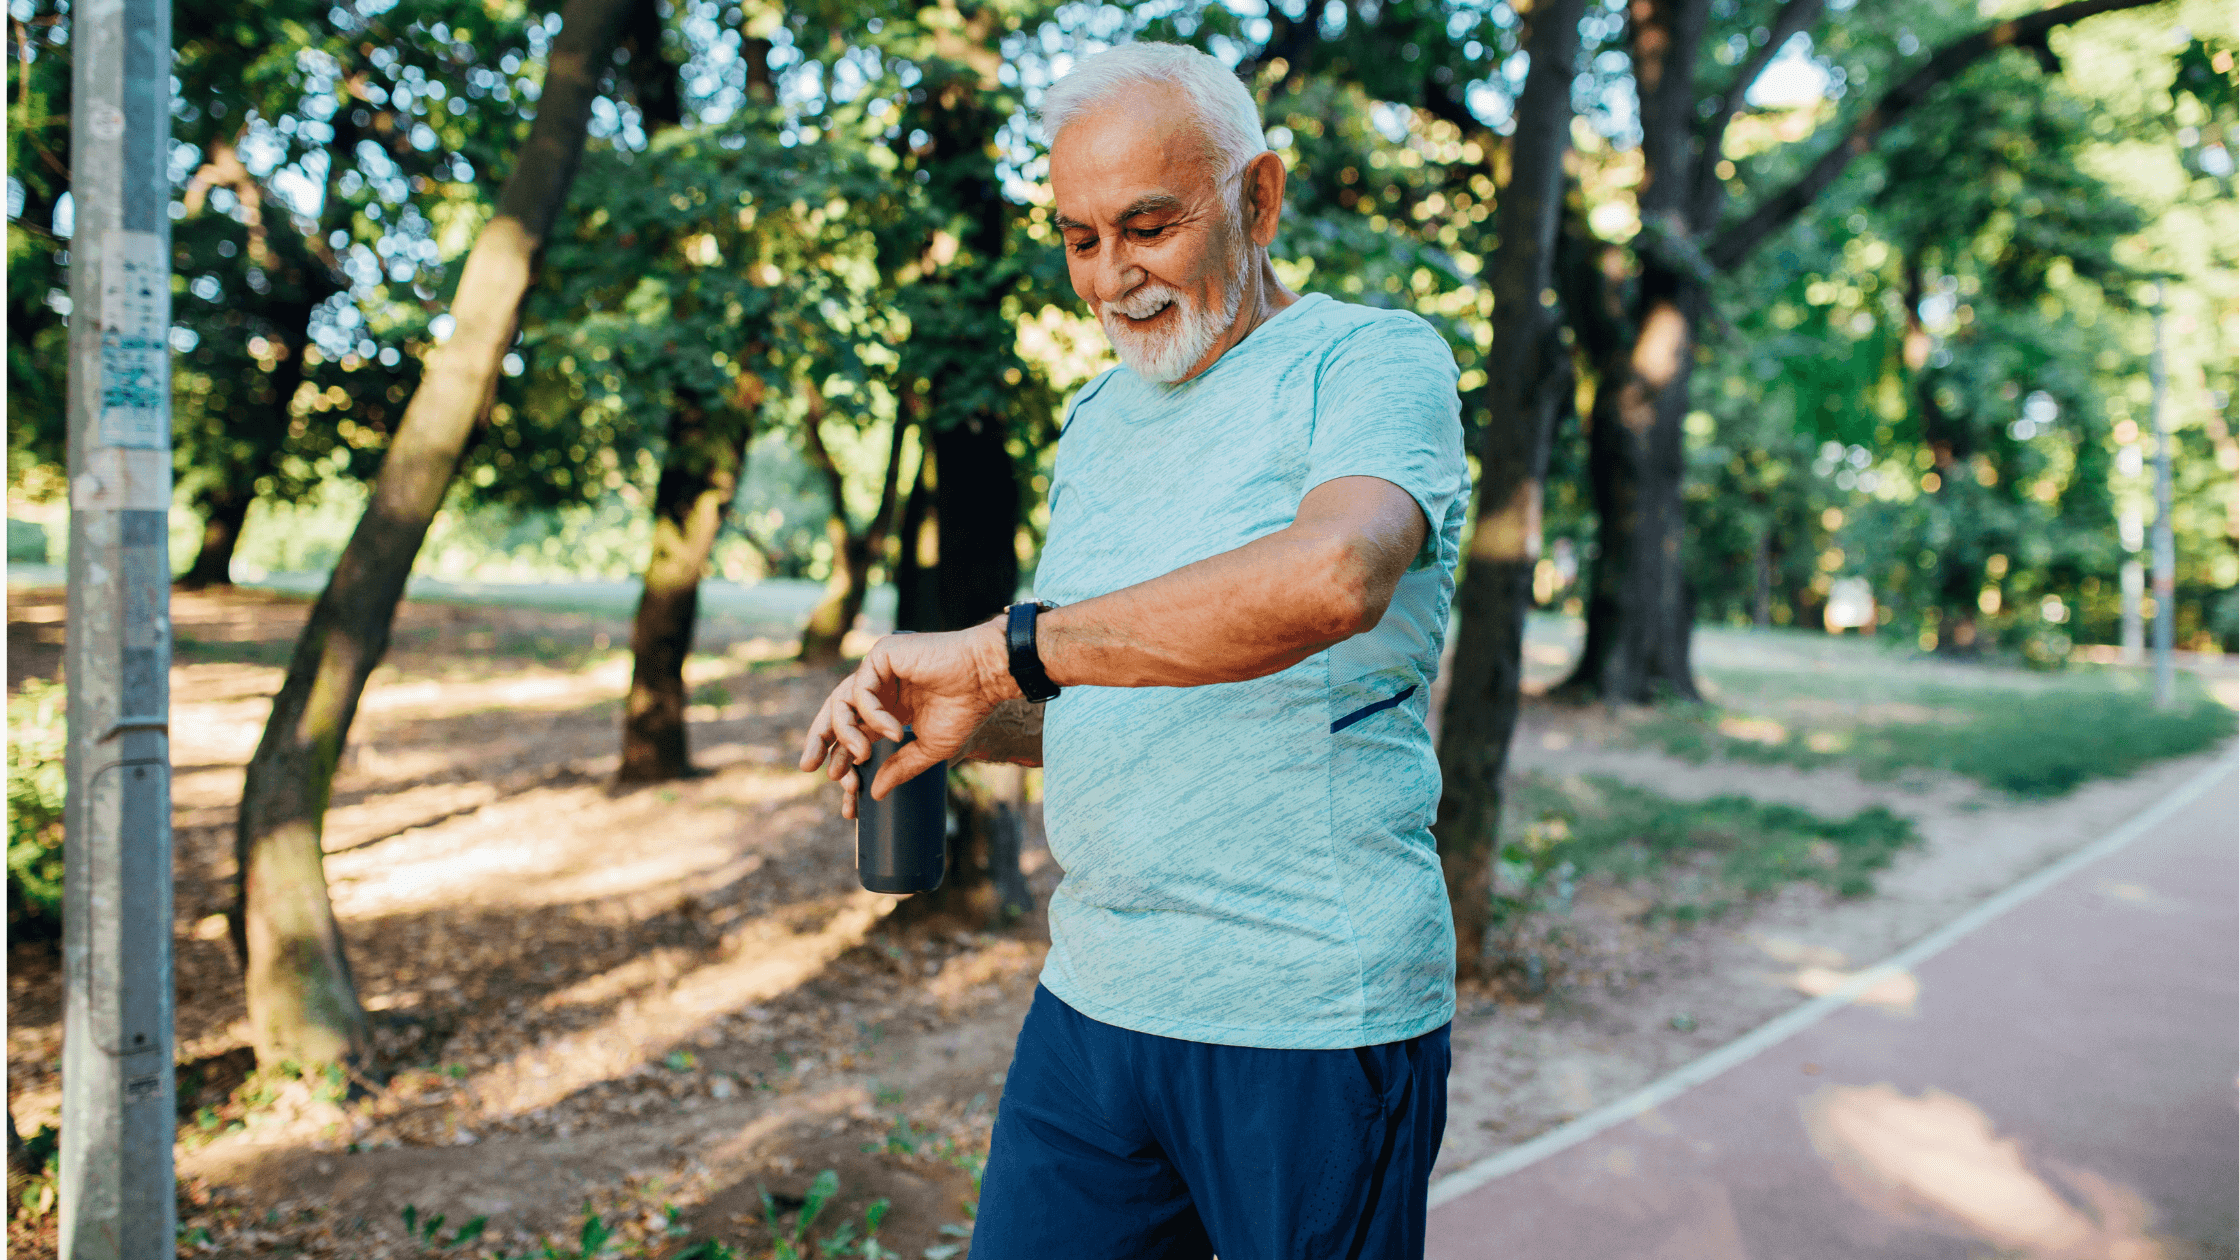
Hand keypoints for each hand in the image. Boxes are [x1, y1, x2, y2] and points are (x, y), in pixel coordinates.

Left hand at [797, 620, 1019, 817]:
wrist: (986, 678)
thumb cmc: (965, 709)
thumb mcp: (929, 748)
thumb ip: (900, 767)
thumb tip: (875, 794)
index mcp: (890, 707)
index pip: (856, 732)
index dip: (845, 759)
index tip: (844, 790)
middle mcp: (880, 687)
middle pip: (837, 713)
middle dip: (820, 740)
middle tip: (810, 766)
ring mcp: (879, 669)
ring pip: (842, 703)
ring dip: (846, 733)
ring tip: (860, 756)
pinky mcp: (881, 655)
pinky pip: (861, 690)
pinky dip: (871, 715)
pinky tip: (892, 731)